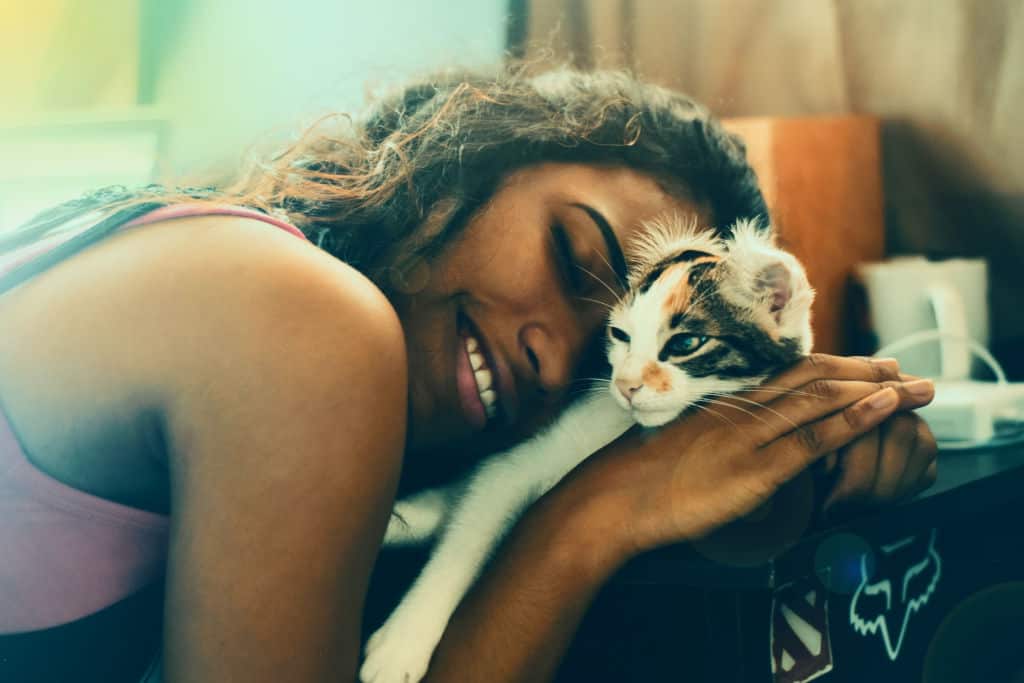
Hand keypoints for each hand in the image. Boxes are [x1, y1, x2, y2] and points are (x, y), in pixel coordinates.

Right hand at [576, 354, 934, 556]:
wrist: (617, 496)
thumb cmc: (645, 478)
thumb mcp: (688, 446)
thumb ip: (723, 437)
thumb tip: (747, 443)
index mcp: (729, 404)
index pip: (791, 375)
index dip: (834, 367)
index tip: (866, 365)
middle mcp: (745, 410)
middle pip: (814, 377)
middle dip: (865, 369)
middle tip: (902, 366)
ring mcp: (752, 436)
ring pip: (823, 400)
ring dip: (876, 388)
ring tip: (915, 386)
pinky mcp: (756, 468)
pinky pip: (814, 439)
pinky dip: (854, 420)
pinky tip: (884, 410)